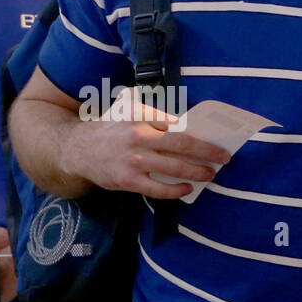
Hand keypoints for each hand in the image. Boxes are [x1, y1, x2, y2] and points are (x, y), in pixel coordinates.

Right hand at [63, 104, 229, 198]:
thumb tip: (185, 125)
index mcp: (141, 116)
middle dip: (207, 152)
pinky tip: (187, 189)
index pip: (178, 124)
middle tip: (224, 158)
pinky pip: (158, 189)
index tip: (217, 140)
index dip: (200, 134)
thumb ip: (154, 115)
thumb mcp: (128, 111)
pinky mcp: (127, 180)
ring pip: (174, 168)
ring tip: (209, 174)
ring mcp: (134, 160)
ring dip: (196, 172)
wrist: (78, 149)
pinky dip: (175, 190)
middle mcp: (139, 136)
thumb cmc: (109, 129)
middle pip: (182, 145)